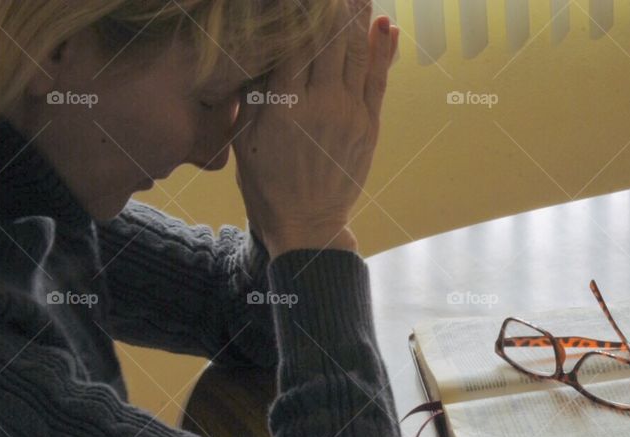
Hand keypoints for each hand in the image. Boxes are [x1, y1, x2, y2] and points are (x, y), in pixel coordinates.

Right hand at [232, 0, 398, 257]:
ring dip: (358, 16)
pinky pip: (378, 80)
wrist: (306, 222)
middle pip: (328, 39)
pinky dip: (382, 50)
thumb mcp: (245, 135)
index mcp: (283, 103)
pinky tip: (385, 24)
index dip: (298, 8)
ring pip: (356, 53)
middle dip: (331, 4)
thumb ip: (252, 89)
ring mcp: (349, 114)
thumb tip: (258, 44)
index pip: (294, 39)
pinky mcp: (369, 127)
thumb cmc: (267, 179)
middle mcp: (320, 104)